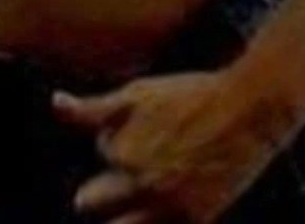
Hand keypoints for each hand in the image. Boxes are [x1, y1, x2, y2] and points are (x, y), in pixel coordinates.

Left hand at [54, 69, 300, 220]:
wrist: (249, 112)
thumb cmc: (191, 96)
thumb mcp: (137, 94)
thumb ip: (92, 109)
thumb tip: (55, 104)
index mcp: (120, 153)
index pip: (101, 154)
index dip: (113, 143)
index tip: (131, 135)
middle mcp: (140, 186)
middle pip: (91, 203)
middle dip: (95, 194)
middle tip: (101, 189)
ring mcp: (169, 207)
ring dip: (119, 216)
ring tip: (125, 204)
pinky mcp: (197, 220)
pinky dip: (150, 221)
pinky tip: (148, 213)